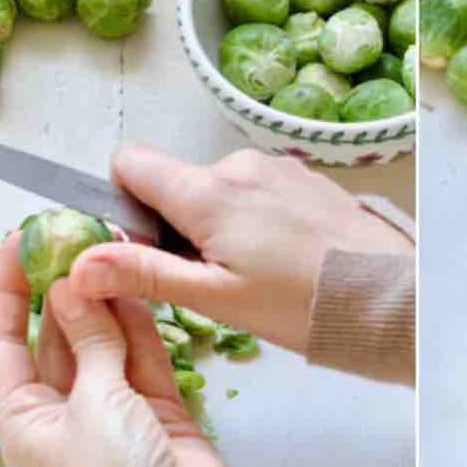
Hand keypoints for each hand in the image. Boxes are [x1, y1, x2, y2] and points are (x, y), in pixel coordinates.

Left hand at [0, 233, 235, 466]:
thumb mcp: (94, 401)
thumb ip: (90, 337)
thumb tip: (71, 284)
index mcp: (26, 418)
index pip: (5, 343)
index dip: (9, 291)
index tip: (21, 242)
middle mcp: (64, 412)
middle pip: (58, 337)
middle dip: (66, 287)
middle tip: (78, 234)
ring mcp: (113, 410)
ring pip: (104, 341)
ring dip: (106, 299)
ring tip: (110, 245)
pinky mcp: (157, 410)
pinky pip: (143, 356)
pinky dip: (141, 323)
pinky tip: (137, 279)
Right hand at [69, 143, 411, 352]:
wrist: (389, 297)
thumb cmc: (303, 304)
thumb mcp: (216, 299)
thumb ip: (145, 274)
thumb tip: (78, 264)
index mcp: (207, 191)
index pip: (129, 162)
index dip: (124, 203)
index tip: (144, 246)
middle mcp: (238, 165)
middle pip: (176, 183)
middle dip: (177, 227)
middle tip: (212, 281)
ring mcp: (276, 167)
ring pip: (218, 190)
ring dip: (219, 228)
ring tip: (256, 277)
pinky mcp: (306, 178)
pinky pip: (258, 192)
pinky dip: (255, 223)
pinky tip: (283, 262)